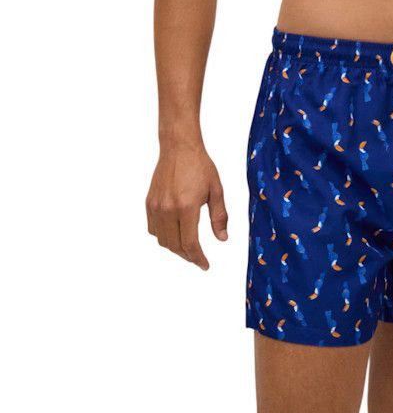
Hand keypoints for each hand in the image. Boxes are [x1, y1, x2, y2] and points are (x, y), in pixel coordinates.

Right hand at [146, 142, 227, 269]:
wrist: (179, 148)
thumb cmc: (200, 166)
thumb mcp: (216, 190)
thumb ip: (219, 216)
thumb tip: (222, 239)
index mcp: (187, 207)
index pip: (190, 243)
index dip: (198, 258)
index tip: (205, 265)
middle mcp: (168, 209)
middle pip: (175, 245)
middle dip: (188, 256)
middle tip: (198, 258)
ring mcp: (156, 207)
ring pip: (162, 240)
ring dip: (174, 248)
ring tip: (187, 248)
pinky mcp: (149, 203)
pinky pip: (153, 229)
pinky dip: (163, 236)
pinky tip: (174, 234)